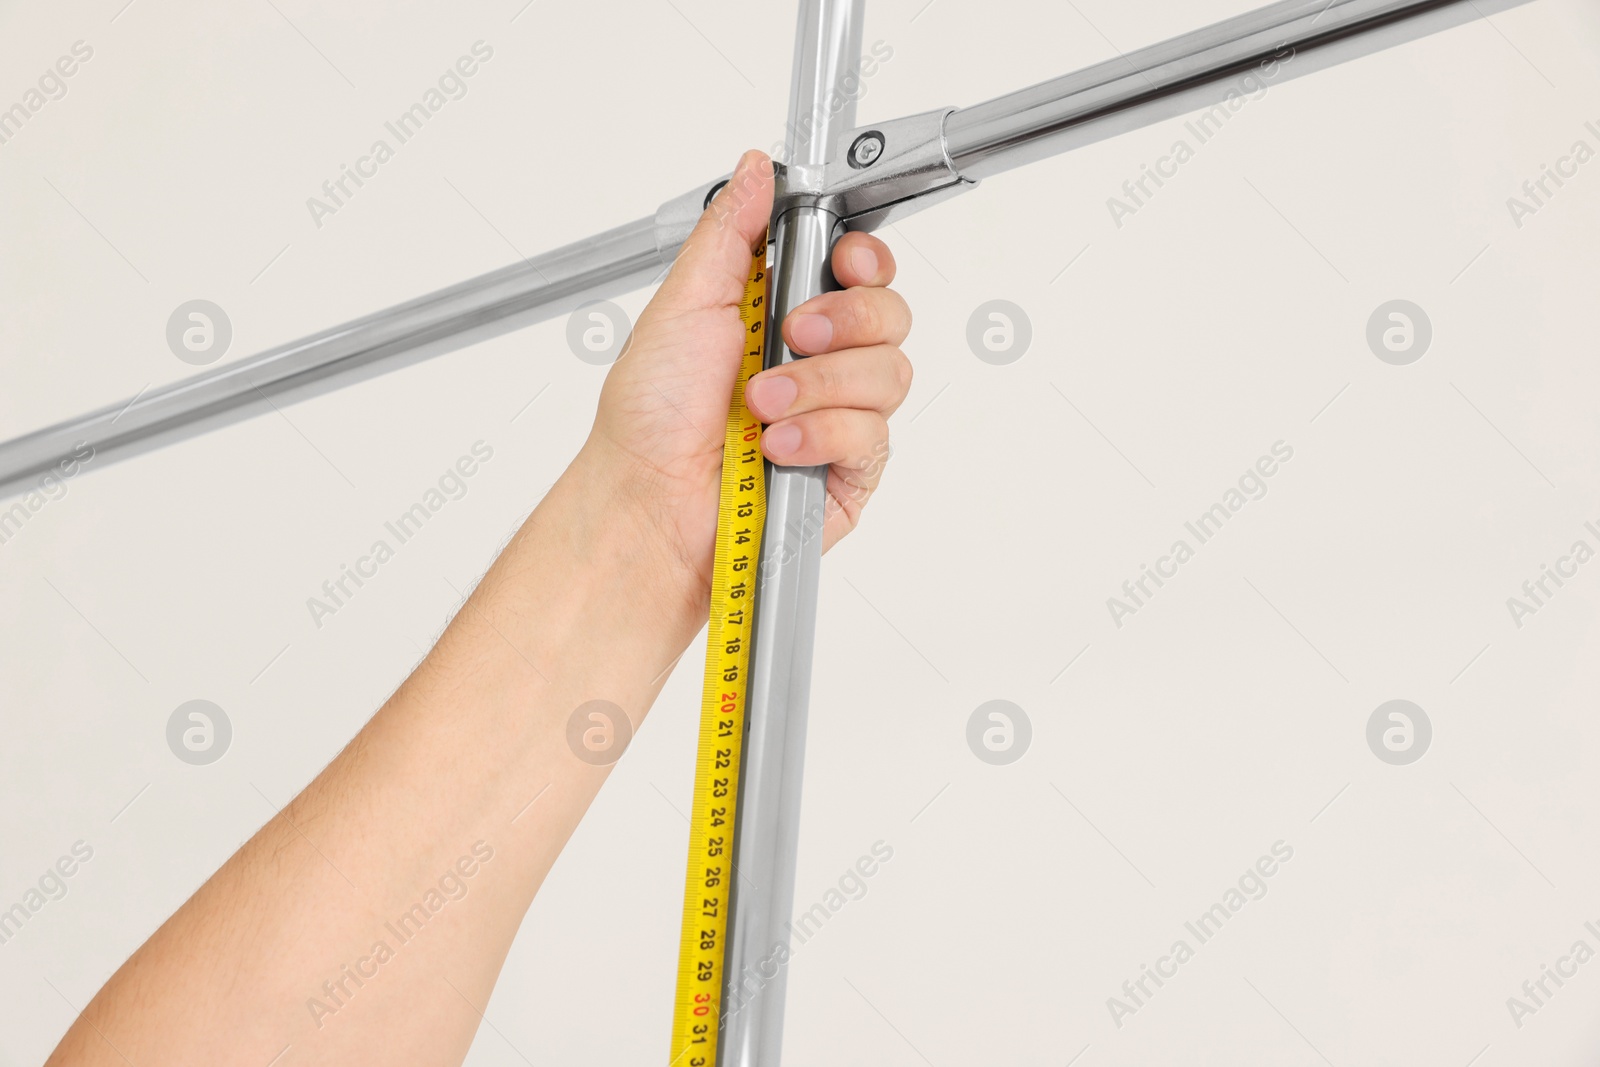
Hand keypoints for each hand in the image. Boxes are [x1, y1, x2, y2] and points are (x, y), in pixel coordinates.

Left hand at [582, 149, 911, 623]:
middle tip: (791, 334)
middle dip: (842, 320)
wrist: (647, 504)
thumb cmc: (650, 417)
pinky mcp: (849, 470)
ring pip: (890, 373)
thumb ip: (730, 232)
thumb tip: (757, 168)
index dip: (865, 259)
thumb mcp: (684, 303)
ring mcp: (838, 415)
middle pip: (890, 313)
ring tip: (761, 404)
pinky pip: (874, 436)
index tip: (843, 261)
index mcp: (783, 310)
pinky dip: (822, 434)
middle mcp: (817, 359)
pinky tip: (778, 444)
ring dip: (819, 384)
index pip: (861, 268)